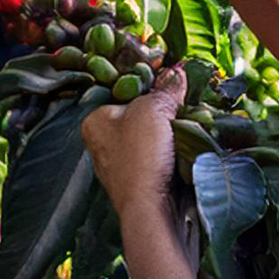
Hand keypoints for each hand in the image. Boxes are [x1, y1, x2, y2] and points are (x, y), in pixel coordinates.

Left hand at [83, 65, 188, 215]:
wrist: (149, 207)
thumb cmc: (140, 154)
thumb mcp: (155, 109)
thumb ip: (166, 89)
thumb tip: (177, 72)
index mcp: (95, 121)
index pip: (123, 92)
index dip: (149, 86)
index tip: (170, 84)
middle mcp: (100, 143)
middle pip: (138, 115)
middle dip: (160, 111)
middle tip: (179, 105)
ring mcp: (117, 165)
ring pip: (148, 137)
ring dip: (166, 133)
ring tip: (183, 128)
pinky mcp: (135, 181)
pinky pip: (155, 158)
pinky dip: (168, 153)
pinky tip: (180, 151)